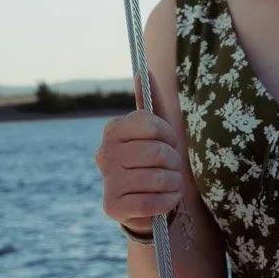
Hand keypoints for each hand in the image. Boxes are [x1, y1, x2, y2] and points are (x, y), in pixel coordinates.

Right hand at [93, 76, 182, 233]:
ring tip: (171, 184)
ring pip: (156, 178)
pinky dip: (166, 201)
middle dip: (174, 162)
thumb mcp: (156, 131)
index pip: (150, 123)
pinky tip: (166, 200)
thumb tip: (143, 71)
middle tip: (173, 167)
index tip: (170, 142)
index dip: (169, 135)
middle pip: (155, 152)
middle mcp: (104, 153)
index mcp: (114, 129)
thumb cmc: (155, 161)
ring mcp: (106, 181)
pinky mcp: (111, 206)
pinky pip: (150, 203)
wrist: (148, 202)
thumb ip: (151, 101)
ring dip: (174, 183)